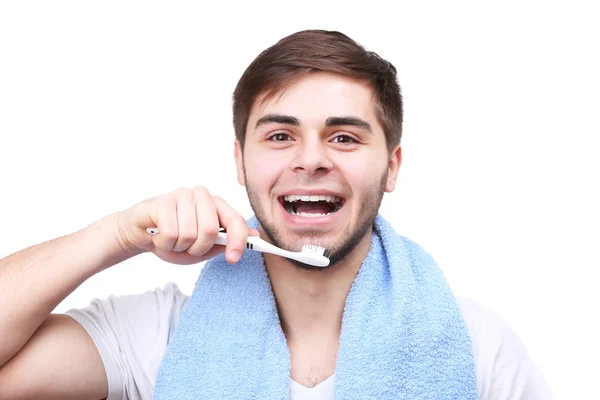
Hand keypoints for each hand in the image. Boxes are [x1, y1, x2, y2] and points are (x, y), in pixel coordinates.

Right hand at [115, 186, 257, 264]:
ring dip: (179, 247)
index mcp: (216, 205)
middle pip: (211, 231)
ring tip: (171, 240)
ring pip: (190, 234)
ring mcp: (182, 195)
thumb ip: (226, 241)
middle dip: (198, 248)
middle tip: (187, 247)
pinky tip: (159, 236)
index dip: (238, 241)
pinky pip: (171, 233)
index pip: (235, 221)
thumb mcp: (203, 247)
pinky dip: (164, 243)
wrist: (140, 234)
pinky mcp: (163, 201)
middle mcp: (202, 195)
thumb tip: (254, 235)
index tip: (233, 259)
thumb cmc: (174, 238)